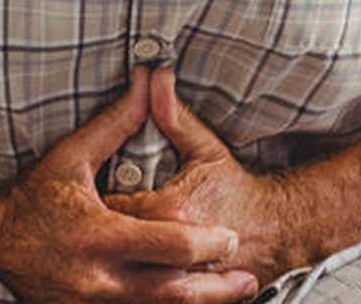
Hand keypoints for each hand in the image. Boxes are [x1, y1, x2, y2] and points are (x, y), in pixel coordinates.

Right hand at [0, 68, 261, 302]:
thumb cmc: (32, 196)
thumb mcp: (72, 156)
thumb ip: (116, 125)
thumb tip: (149, 84)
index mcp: (99, 235)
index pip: (170, 246)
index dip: (207, 245)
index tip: (230, 238)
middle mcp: (100, 277)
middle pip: (175, 290)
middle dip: (217, 288)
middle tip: (247, 277)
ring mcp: (93, 303)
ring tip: (234, 293)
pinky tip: (187, 302)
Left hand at [102, 68, 310, 286]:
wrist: (280, 230)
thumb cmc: (239, 190)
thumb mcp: (206, 149)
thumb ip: (174, 116)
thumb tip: (152, 78)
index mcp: (172, 210)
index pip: (111, 206)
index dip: (92, 201)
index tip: (80, 196)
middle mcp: (175, 250)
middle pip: (115, 244)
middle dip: (98, 235)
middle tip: (85, 226)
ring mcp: (183, 277)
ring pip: (130, 277)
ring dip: (113, 265)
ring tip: (99, 252)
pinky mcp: (189, 295)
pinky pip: (150, 297)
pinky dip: (134, 287)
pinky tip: (122, 276)